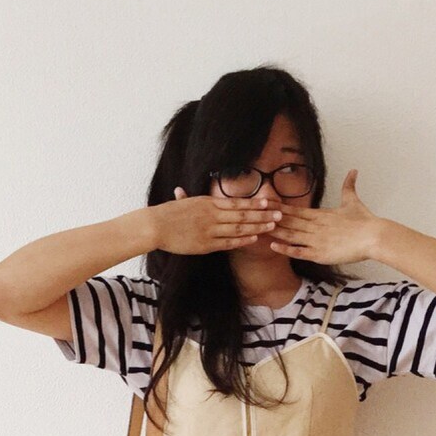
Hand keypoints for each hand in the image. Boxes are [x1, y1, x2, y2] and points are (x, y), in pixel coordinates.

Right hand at [151, 187, 284, 255]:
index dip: (254, 202)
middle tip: (280, 213)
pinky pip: (228, 241)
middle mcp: (212, 214)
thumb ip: (189, 199)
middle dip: (263, 214)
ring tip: (273, 226)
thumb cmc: (166, 215)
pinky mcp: (205, 243)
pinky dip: (242, 239)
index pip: (236, 202)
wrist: (154, 225)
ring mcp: (210, 229)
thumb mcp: (182, 203)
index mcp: (208, 202)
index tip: (268, 201)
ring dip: (257, 226)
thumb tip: (183, 191)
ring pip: (239, 227)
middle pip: (243, 213)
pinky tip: (254, 238)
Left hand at [269, 169, 382, 264]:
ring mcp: (316, 240)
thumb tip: (353, 170)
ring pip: (291, 235)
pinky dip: (286, 249)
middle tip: (254, 214)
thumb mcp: (353, 201)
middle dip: (271, 218)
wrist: (374, 235)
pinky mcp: (320, 253)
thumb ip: (349, 186)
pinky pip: (299, 251)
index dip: (279, 208)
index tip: (266, 204)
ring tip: (258, 228)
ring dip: (274, 232)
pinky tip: (273, 246)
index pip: (295, 210)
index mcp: (320, 215)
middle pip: (289, 221)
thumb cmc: (365, 220)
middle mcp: (315, 226)